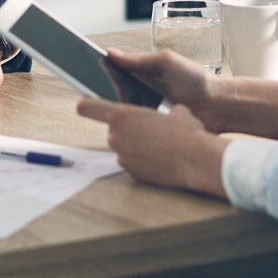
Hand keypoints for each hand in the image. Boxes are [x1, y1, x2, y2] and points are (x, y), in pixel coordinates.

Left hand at [77, 99, 227, 197]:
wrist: (196, 159)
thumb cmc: (185, 131)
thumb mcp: (175, 110)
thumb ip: (160, 111)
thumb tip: (169, 113)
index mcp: (122, 116)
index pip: (89, 108)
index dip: (86, 105)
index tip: (82, 104)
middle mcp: (116, 137)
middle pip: (114, 129)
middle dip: (129, 129)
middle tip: (152, 129)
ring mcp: (123, 157)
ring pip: (126, 147)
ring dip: (138, 145)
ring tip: (162, 145)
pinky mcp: (133, 174)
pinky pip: (134, 162)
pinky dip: (144, 160)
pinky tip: (163, 158)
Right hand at [107, 48, 277, 140]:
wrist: (217, 107)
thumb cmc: (195, 80)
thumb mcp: (166, 62)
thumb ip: (139, 60)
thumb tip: (110, 53)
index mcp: (141, 72)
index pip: (112, 70)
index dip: (96, 68)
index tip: (76, 64)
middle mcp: (139, 91)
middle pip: (112, 92)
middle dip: (103, 90)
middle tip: (93, 89)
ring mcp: (144, 110)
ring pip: (121, 111)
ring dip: (116, 110)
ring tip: (108, 107)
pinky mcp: (151, 128)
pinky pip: (134, 127)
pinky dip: (129, 125)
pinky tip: (124, 125)